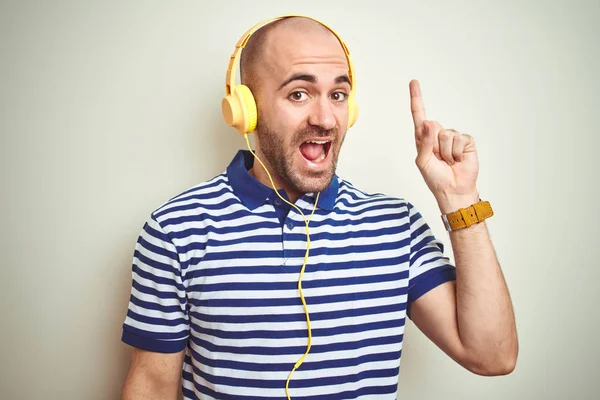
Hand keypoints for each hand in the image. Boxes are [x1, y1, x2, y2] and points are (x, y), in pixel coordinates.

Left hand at [409, 80, 479, 212]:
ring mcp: (452, 137)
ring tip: (448, 162)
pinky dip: (456, 152)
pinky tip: (458, 160)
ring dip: (446, 152)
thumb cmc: (435, 178)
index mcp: (424, 138)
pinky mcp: (466, 142)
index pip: (419, 115)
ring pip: (446, 134)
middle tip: (438, 159)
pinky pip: (459, 139)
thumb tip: (429, 121)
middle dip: (434, 144)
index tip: (414, 82)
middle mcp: (437, 135)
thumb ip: (424, 142)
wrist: (454, 190)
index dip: (417, 99)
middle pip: (433, 126)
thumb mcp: (423, 161)